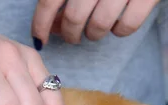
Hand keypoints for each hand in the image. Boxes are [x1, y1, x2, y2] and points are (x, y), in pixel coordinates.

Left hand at [32, 0, 159, 43]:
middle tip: (71, 36)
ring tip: (93, 30)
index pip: (49, 1)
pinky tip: (117, 25)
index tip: (40, 39)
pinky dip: (119, 31)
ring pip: (99, 26)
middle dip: (69, 34)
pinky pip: (127, 26)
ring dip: (93, 34)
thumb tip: (49, 21)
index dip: (41, 24)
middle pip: (74, 18)